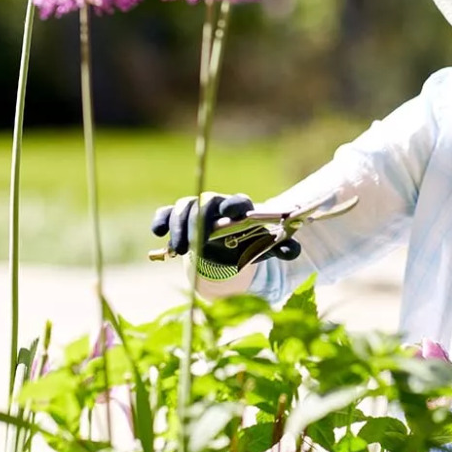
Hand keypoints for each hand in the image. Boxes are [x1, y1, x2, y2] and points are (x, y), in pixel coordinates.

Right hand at [150, 192, 301, 279]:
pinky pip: (166, 212)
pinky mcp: (180, 217)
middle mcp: (217, 205)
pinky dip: (161, 219)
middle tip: (190, 247)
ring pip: (184, 207)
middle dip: (198, 222)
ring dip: (178, 227)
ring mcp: (197, 209)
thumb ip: (283, 248)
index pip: (237, 201)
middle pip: (206, 203)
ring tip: (177, 251)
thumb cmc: (249, 244)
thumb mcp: (266, 248)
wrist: (229, 246)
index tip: (230, 213)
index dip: (234, 205)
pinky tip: (158, 233)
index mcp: (240, 209)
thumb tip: (293, 250)